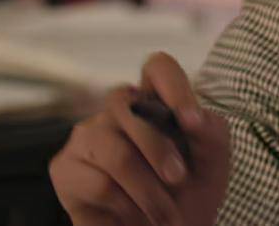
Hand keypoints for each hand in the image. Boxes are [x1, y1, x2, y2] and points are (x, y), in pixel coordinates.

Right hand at [51, 52, 233, 225]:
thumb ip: (212, 133)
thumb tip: (194, 119)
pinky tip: (133, 215)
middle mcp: (115, 112)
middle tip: (180, 181)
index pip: (157, 67)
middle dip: (158, 149)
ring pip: (116, 153)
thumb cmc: (189, 194)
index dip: (174, 86)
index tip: (192, 122)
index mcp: (153, 101)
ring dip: (149, 191)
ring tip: (166, 215)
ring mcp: (86, 137)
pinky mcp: (65, 169)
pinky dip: (128, 207)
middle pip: (127, 105)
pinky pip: (100, 184)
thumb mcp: (213, 162)